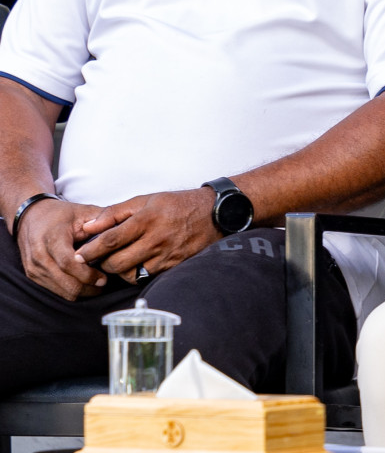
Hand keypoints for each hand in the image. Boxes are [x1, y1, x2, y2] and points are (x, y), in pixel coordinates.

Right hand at [14, 198, 108, 299]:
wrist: (31, 216)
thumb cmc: (60, 214)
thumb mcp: (83, 211)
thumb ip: (103, 220)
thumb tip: (124, 230)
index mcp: (52, 238)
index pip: (69, 264)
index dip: (88, 274)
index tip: (104, 278)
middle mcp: (40, 255)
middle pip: (66, 283)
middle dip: (89, 287)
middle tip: (105, 283)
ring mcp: (34, 268)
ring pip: (62, 291)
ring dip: (82, 291)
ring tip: (97, 283)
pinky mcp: (33, 275)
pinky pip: (55, 291)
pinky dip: (71, 290)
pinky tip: (84, 281)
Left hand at [73, 188, 220, 281]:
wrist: (214, 213)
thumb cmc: (176, 204)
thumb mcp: (146, 199)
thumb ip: (115, 212)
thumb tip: (89, 227)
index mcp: (147, 219)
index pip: (111, 240)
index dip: (91, 250)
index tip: (78, 256)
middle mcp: (156, 239)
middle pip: (117, 263)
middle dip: (101, 264)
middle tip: (96, 260)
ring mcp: (166, 255)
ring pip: (130, 274)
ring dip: (118, 271)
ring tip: (116, 262)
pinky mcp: (173, 266)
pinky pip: (145, 276)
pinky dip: (135, 273)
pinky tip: (134, 264)